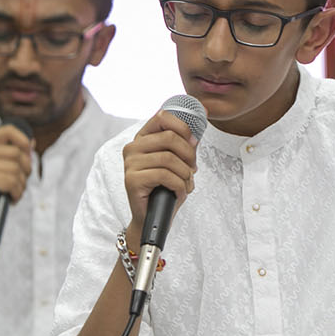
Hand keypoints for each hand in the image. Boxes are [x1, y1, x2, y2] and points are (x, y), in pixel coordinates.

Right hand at [0, 122, 32, 242]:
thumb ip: (12, 155)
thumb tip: (32, 142)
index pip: (9, 131)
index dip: (24, 142)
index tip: (26, 158)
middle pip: (18, 153)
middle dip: (25, 171)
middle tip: (16, 185)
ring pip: (17, 169)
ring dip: (20, 185)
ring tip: (11, 193)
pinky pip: (12, 182)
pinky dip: (16, 193)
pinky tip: (9, 199)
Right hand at [121, 109, 197, 238]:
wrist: (152, 218)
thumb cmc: (165, 189)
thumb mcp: (178, 162)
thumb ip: (185, 142)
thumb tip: (204, 117)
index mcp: (142, 138)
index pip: (162, 117)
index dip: (183, 128)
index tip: (193, 143)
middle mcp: (132, 148)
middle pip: (170, 137)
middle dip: (189, 155)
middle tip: (192, 170)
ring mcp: (130, 164)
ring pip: (170, 159)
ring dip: (185, 174)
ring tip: (186, 183)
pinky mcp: (132, 180)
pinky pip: (165, 176)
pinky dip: (179, 185)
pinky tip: (179, 192)